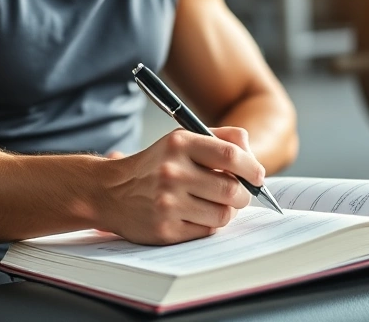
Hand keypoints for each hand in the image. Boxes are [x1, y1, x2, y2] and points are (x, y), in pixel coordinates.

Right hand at [95, 127, 264, 245]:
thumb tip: (251, 153)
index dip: (251, 168)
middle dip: (243, 195)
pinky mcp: (165, 229)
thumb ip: (220, 138)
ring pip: (223, 214)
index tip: (258, 176)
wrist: (110, 192)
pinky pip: (206, 231)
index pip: (230, 155)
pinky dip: (209, 224)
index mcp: (179, 143)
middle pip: (231, 189)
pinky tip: (196, 215)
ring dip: (227, 211)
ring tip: (215, 204)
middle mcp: (172, 171)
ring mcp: (167, 202)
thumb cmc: (155, 165)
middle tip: (240, 195)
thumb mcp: (181, 140)